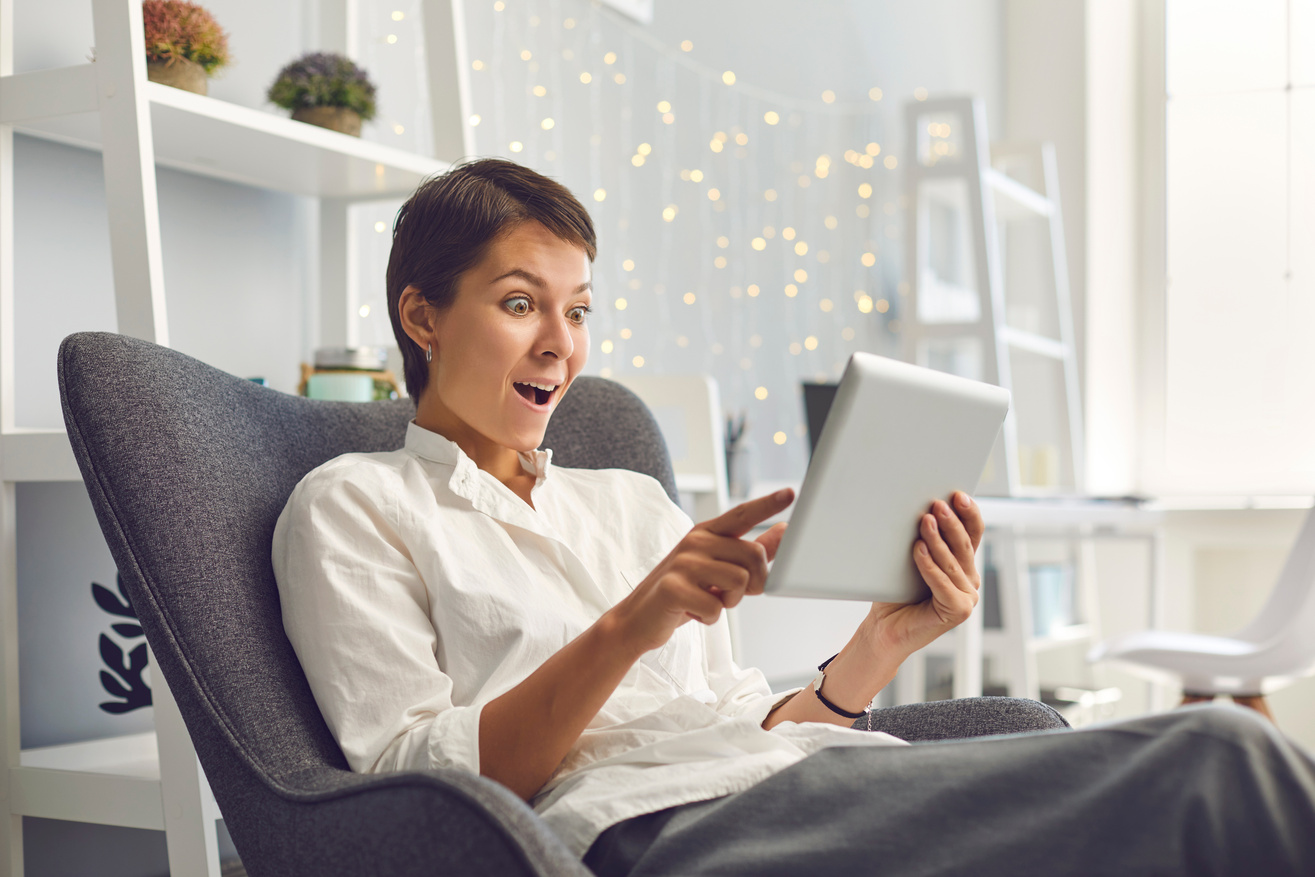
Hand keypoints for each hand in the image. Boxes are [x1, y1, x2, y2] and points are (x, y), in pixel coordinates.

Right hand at [607, 489, 793, 654]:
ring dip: (729, 602)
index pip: (742, 514)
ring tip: (706, 600)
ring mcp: (683, 562)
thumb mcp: (716, 568)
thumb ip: (750, 550)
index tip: (791, 493)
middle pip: (754, 556)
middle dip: (752, 584)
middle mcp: (695, 541)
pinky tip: (692, 612)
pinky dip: (709, 618)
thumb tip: (783, 530)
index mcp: (707, 533)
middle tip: (728, 594)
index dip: (767, 504)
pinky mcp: (673, 587)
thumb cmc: (682, 591)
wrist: (638, 618)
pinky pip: (716, 607)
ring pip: (740, 582)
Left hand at [862, 491, 984, 658]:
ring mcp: (967, 597)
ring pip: (953, 562)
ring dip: (938, 539)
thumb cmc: (895, 593)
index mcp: (963, 565)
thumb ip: (923, 539)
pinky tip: (918, 549)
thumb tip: (921, 509)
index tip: (958, 494)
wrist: (885, 627)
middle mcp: (970, 580)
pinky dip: (929, 565)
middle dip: (951, 522)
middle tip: (938, 504)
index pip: (973, 534)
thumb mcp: (912, 558)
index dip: (969, 513)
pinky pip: (943, 582)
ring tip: (925, 520)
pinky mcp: (958, 611)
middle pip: (965, 545)